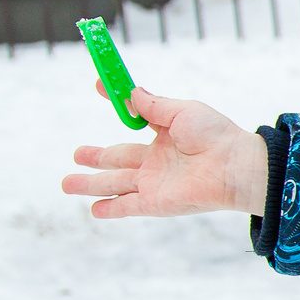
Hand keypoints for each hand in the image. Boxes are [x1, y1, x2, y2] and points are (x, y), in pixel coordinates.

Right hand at [61, 83, 268, 218]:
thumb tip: (129, 91)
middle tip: (76, 154)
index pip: (134, 126)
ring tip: (67, 183)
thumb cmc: (215, 135)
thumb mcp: (181, 111)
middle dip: (95, 158)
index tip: (98, 88)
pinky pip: (127, 206)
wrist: (233, 166)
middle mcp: (157, 163)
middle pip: (118, 160)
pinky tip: (94, 210)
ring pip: (114, 184)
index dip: (118, 109)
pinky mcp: (154, 203)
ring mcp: (154, 184)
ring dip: (90, 184)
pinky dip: (110, 208)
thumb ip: (153, 105)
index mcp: (166, 138)